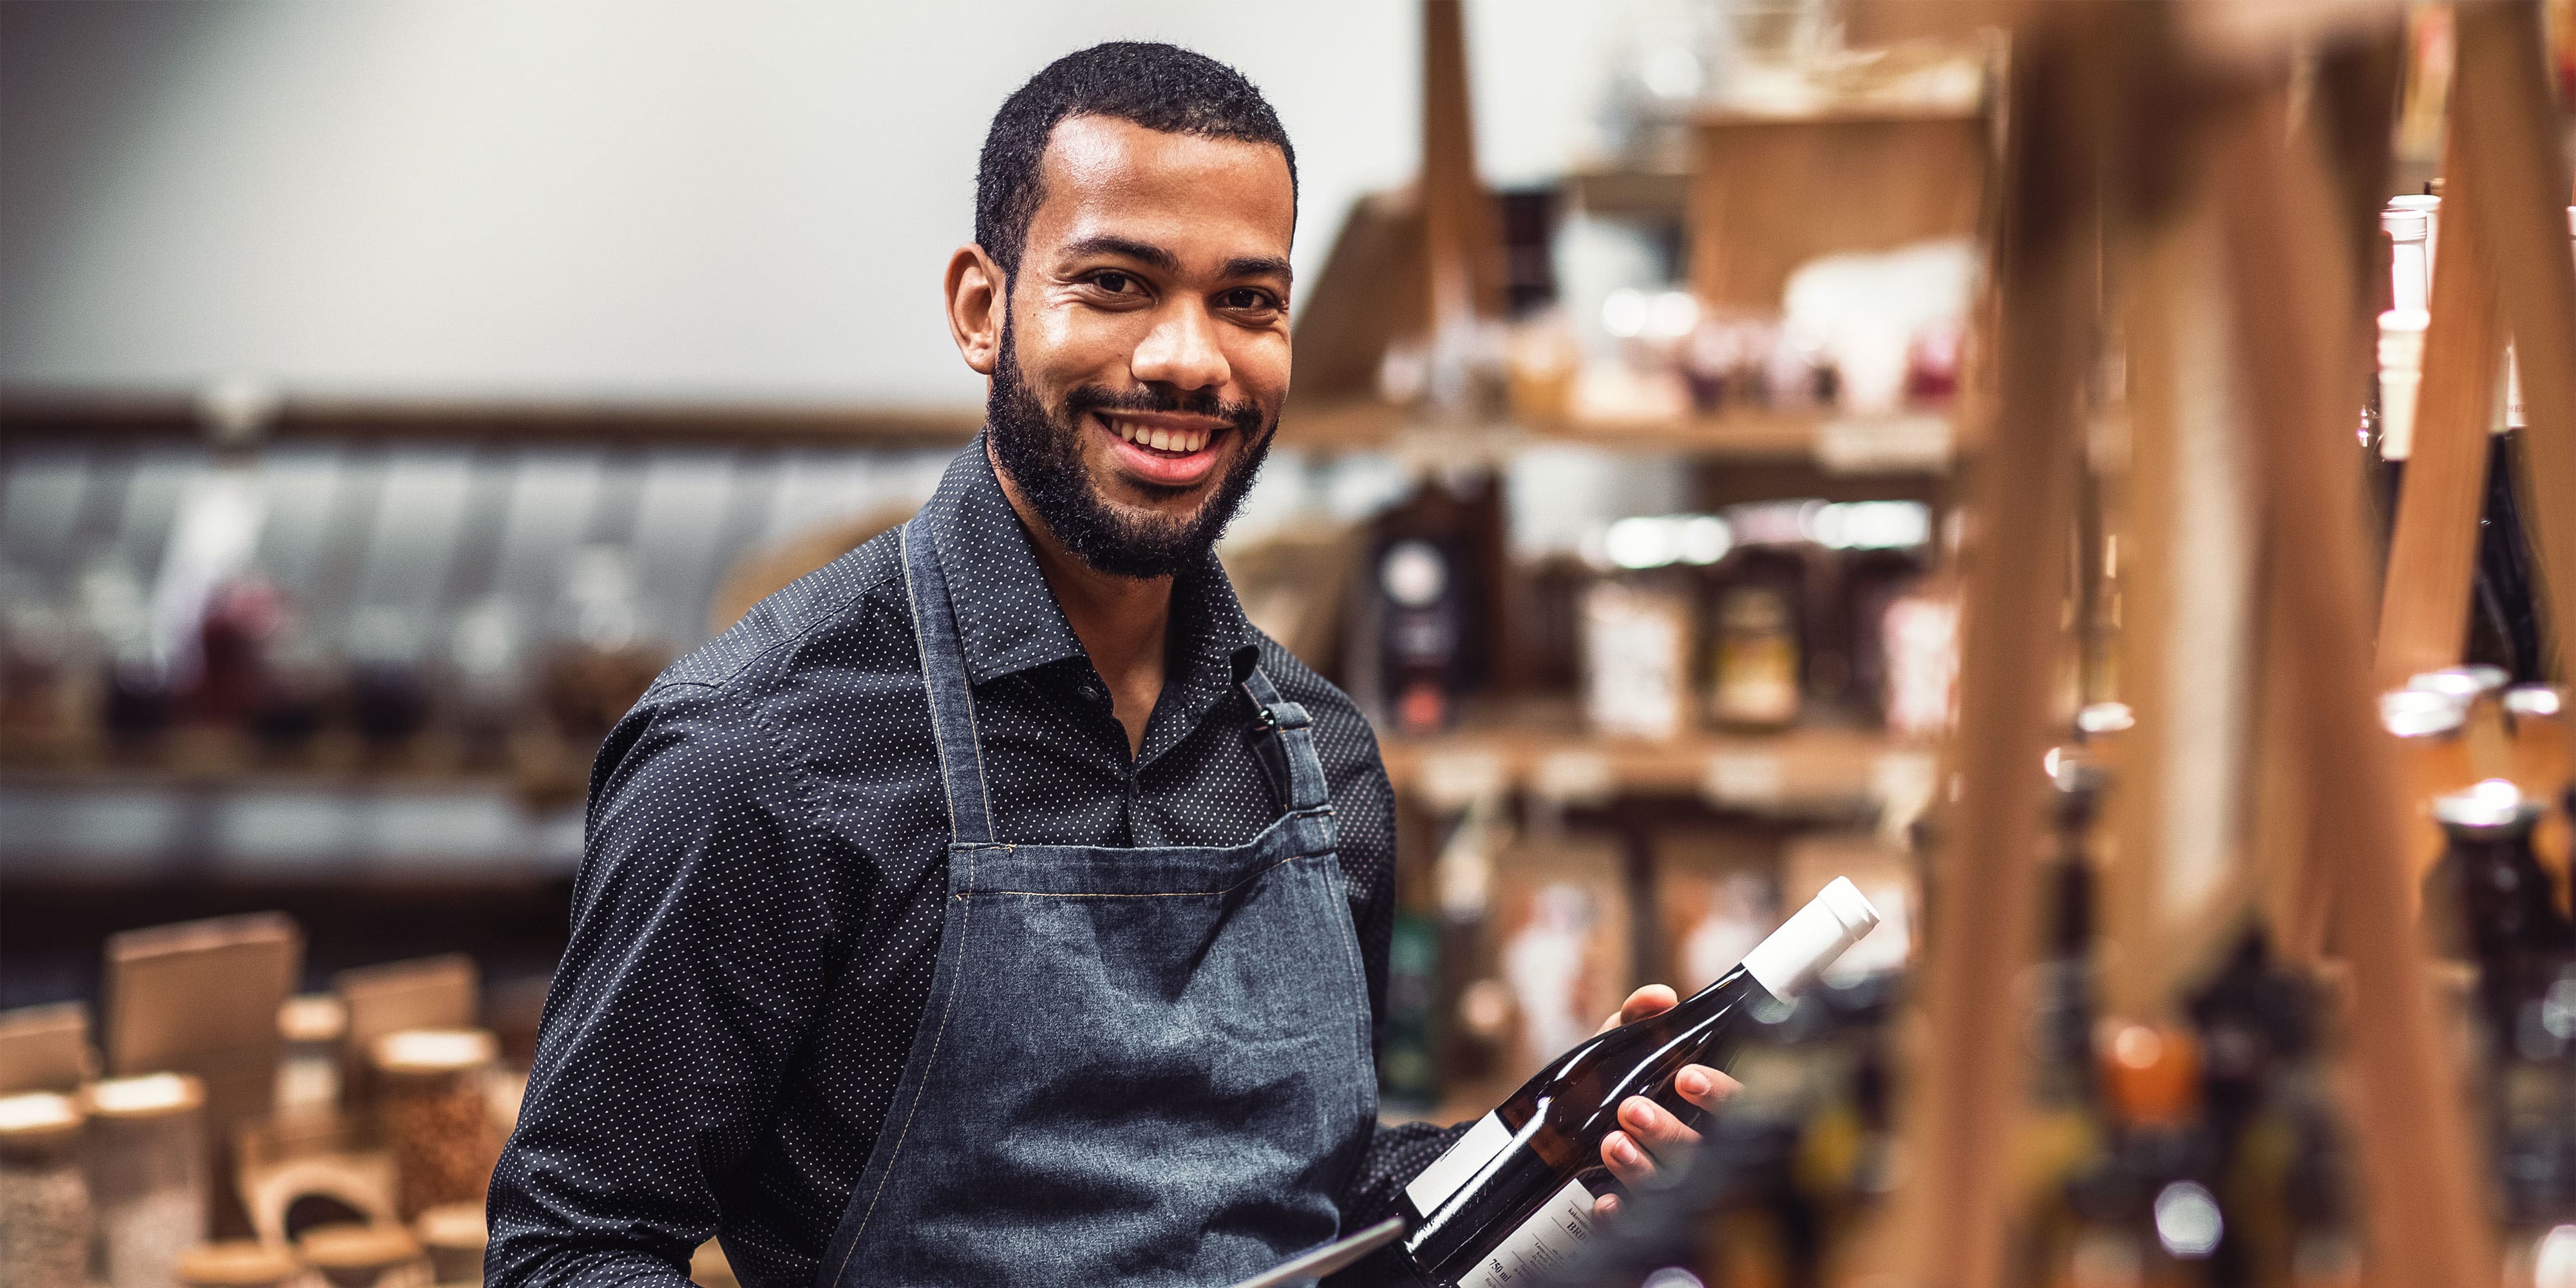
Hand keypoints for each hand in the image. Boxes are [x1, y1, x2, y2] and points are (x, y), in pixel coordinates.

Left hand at [1589, 985, 1738, 1218]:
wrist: (1565, 1130)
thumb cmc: (1619, 1083)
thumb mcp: (1625, 1047)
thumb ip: (1639, 1018)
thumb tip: (1659, 998)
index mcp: (1712, 1111)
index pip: (1740, 1107)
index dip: (1721, 1095)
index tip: (1687, 1077)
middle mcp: (1702, 1154)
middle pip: (1702, 1154)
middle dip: (1668, 1133)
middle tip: (1631, 1110)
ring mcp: (1676, 1190)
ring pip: (1671, 1190)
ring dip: (1641, 1168)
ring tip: (1611, 1143)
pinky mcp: (1642, 1216)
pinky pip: (1637, 1223)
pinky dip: (1621, 1214)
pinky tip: (1605, 1201)